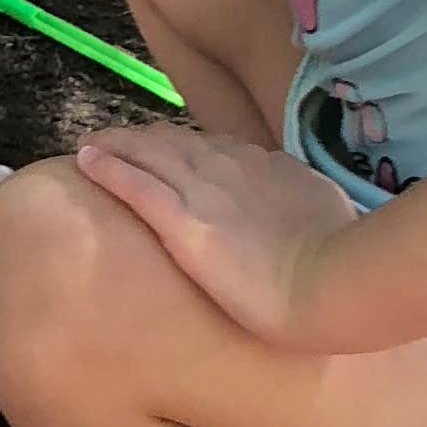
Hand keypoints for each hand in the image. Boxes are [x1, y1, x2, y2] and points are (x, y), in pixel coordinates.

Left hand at [72, 125, 363, 348]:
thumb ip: (307, 207)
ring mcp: (205, 191)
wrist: (329, 286)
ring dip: (120, 144)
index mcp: (270, 167)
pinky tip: (85, 159)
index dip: (191, 147)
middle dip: (148, 139)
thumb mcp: (330, 218)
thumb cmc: (340, 267)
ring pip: (150, 153)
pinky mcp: (181, 221)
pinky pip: (135, 183)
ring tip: (95, 143)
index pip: (220, 147)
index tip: (173, 151)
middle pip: (179, 141)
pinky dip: (108, 168)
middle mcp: (233, 167)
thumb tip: (307, 209)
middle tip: (122, 141)